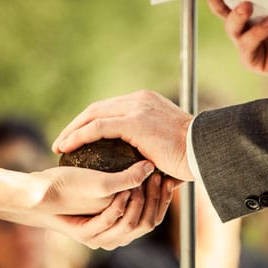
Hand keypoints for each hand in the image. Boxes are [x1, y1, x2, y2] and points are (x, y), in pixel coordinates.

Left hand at [50, 173, 177, 249]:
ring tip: (141, 182)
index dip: (164, 201)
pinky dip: (118, 206)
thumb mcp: (107, 180)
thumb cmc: (75, 185)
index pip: (153, 219)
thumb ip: (130, 180)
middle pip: (146, 224)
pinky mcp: (83, 233)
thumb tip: (153, 168)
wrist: (44, 195)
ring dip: (139, 203)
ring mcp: (99, 238)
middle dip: (154, 200)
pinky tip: (122, 190)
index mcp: (123, 227)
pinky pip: (107, 221)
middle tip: (157, 178)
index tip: (168, 180)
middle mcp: (114, 237)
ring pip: (130, 225)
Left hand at [53, 90, 194, 181]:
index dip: (92, 122)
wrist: (207, 151)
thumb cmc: (192, 156)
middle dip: (78, 125)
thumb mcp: (167, 146)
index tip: (80, 138)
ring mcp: (136, 108)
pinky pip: (97, 127)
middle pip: (98, 108)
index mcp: (147, 102)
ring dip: (73, 131)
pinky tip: (66, 147)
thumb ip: (150, 149)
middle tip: (63, 141)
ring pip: (93, 115)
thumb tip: (143, 168)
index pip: (111, 109)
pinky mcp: (133, 122)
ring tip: (60, 146)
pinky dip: (79, 136)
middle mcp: (139, 100)